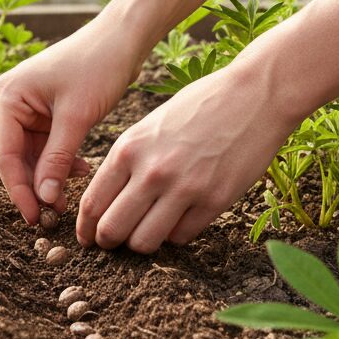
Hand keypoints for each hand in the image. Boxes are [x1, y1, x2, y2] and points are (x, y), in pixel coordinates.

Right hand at [0, 18, 143, 223]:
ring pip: (31, 154)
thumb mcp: (77, 117)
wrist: (124, 38)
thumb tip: (44, 199)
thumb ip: (57, 158)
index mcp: (10, 96)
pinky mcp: (48, 110)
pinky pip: (47, 145)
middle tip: (52, 216)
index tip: (35, 217)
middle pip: (14, 156)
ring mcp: (30, 105)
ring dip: (48, 177)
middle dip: (33, 186)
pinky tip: (80, 171)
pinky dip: (59, 162)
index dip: (19, 189)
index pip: (5, 154)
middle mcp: (13, 101)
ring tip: (68, 200)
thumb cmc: (98, 66)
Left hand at [75, 54, 298, 252]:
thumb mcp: (149, 126)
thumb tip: (109, 200)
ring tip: (146, 232)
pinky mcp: (215, 201)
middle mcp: (151, 172)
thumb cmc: (198, 105)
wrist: (252, 95)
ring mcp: (184, 189)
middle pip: (112, 230)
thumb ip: (128, 161)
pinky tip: (178, 218)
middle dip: (108, 241)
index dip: (85, 227)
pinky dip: (174, 234)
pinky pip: (181, 237)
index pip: (93, 203)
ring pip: (144, 242)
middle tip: (112, 242)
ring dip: (141, 243)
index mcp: (128, 148)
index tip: (87, 237)